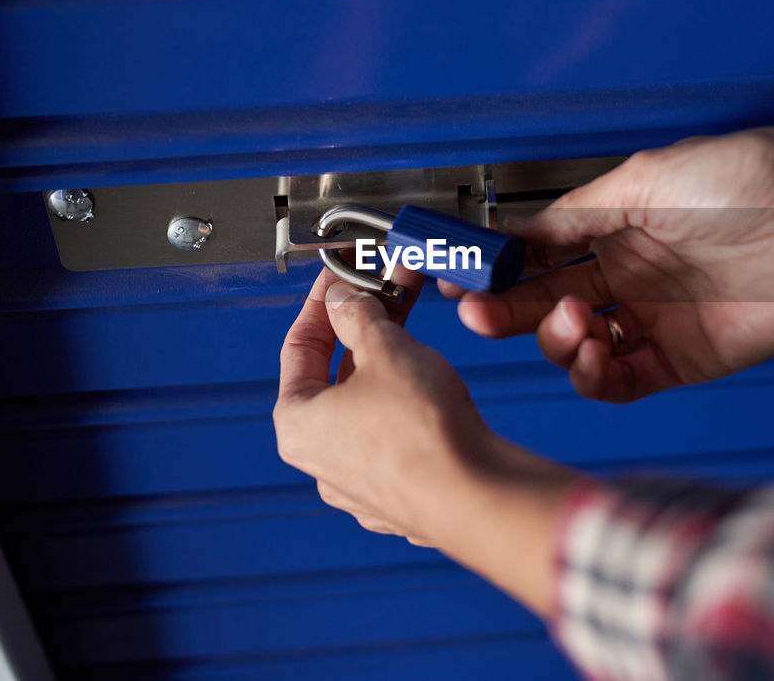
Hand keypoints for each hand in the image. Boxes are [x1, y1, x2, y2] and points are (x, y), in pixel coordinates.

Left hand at [275, 265, 581, 615]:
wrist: (476, 496)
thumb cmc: (422, 433)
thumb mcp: (385, 347)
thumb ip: (357, 316)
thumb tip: (342, 300)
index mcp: (298, 425)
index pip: (299, 347)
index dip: (323, 303)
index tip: (341, 278)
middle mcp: (321, 460)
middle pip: (335, 376)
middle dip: (365, 328)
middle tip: (387, 291)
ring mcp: (361, 483)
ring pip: (368, 407)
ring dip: (389, 363)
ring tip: (414, 326)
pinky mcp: (401, 495)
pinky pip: (396, 437)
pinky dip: (409, 404)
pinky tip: (431, 382)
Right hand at [445, 128, 773, 401]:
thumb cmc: (749, 177)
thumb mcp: (643, 179)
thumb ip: (577, 214)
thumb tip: (517, 229)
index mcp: (613, 230)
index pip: (536, 258)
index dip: (495, 273)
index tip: (458, 278)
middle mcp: (629, 278)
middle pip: (546, 308)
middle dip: (507, 315)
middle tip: (481, 315)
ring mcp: (655, 321)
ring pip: (579, 351)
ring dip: (558, 345)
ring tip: (571, 325)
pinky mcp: (686, 360)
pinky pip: (624, 381)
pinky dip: (598, 377)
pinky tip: (596, 355)